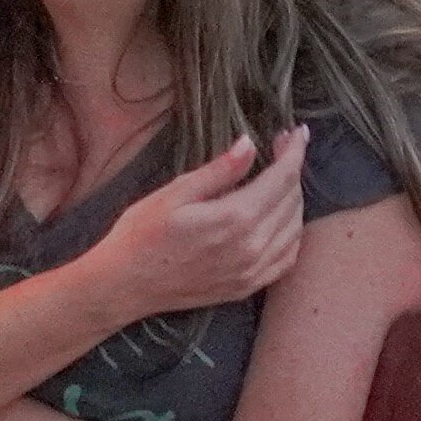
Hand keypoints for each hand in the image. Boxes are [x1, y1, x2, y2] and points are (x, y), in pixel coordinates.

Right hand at [80, 130, 312, 319]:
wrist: (123, 285)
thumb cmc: (141, 235)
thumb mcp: (175, 193)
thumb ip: (219, 170)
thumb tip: (250, 144)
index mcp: (234, 219)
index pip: (282, 179)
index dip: (294, 152)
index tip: (296, 132)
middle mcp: (250, 248)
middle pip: (292, 201)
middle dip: (292, 170)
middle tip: (280, 148)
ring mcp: (250, 272)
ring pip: (294, 229)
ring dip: (294, 199)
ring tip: (280, 178)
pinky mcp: (245, 288)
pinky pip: (286, 259)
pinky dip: (292, 234)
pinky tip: (281, 219)